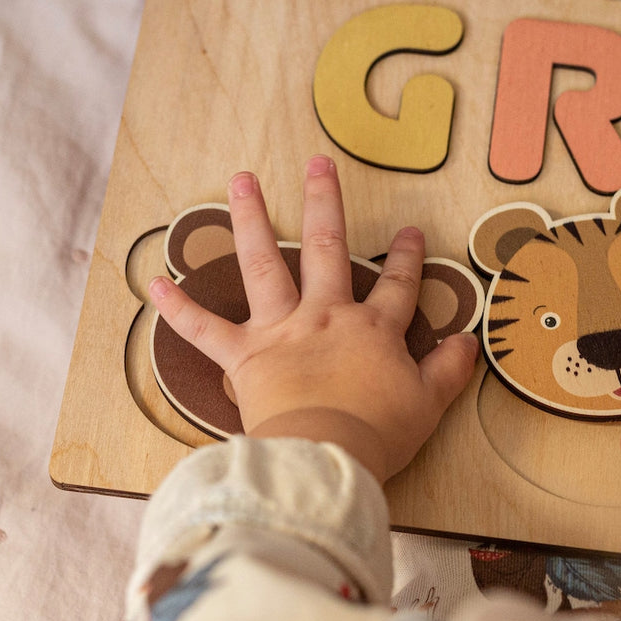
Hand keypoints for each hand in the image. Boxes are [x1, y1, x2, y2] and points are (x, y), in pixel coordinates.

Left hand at [147, 155, 480, 482]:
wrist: (326, 455)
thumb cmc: (378, 433)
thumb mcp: (428, 403)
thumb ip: (448, 369)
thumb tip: (468, 342)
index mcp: (373, 329)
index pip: (396, 285)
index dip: (405, 258)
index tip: (408, 231)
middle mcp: (325, 316)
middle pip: (327, 249)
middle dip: (325, 203)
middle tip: (317, 164)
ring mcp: (282, 331)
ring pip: (265, 265)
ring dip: (252, 219)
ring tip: (242, 180)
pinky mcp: (244, 357)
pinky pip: (205, 330)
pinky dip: (178, 308)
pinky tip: (152, 281)